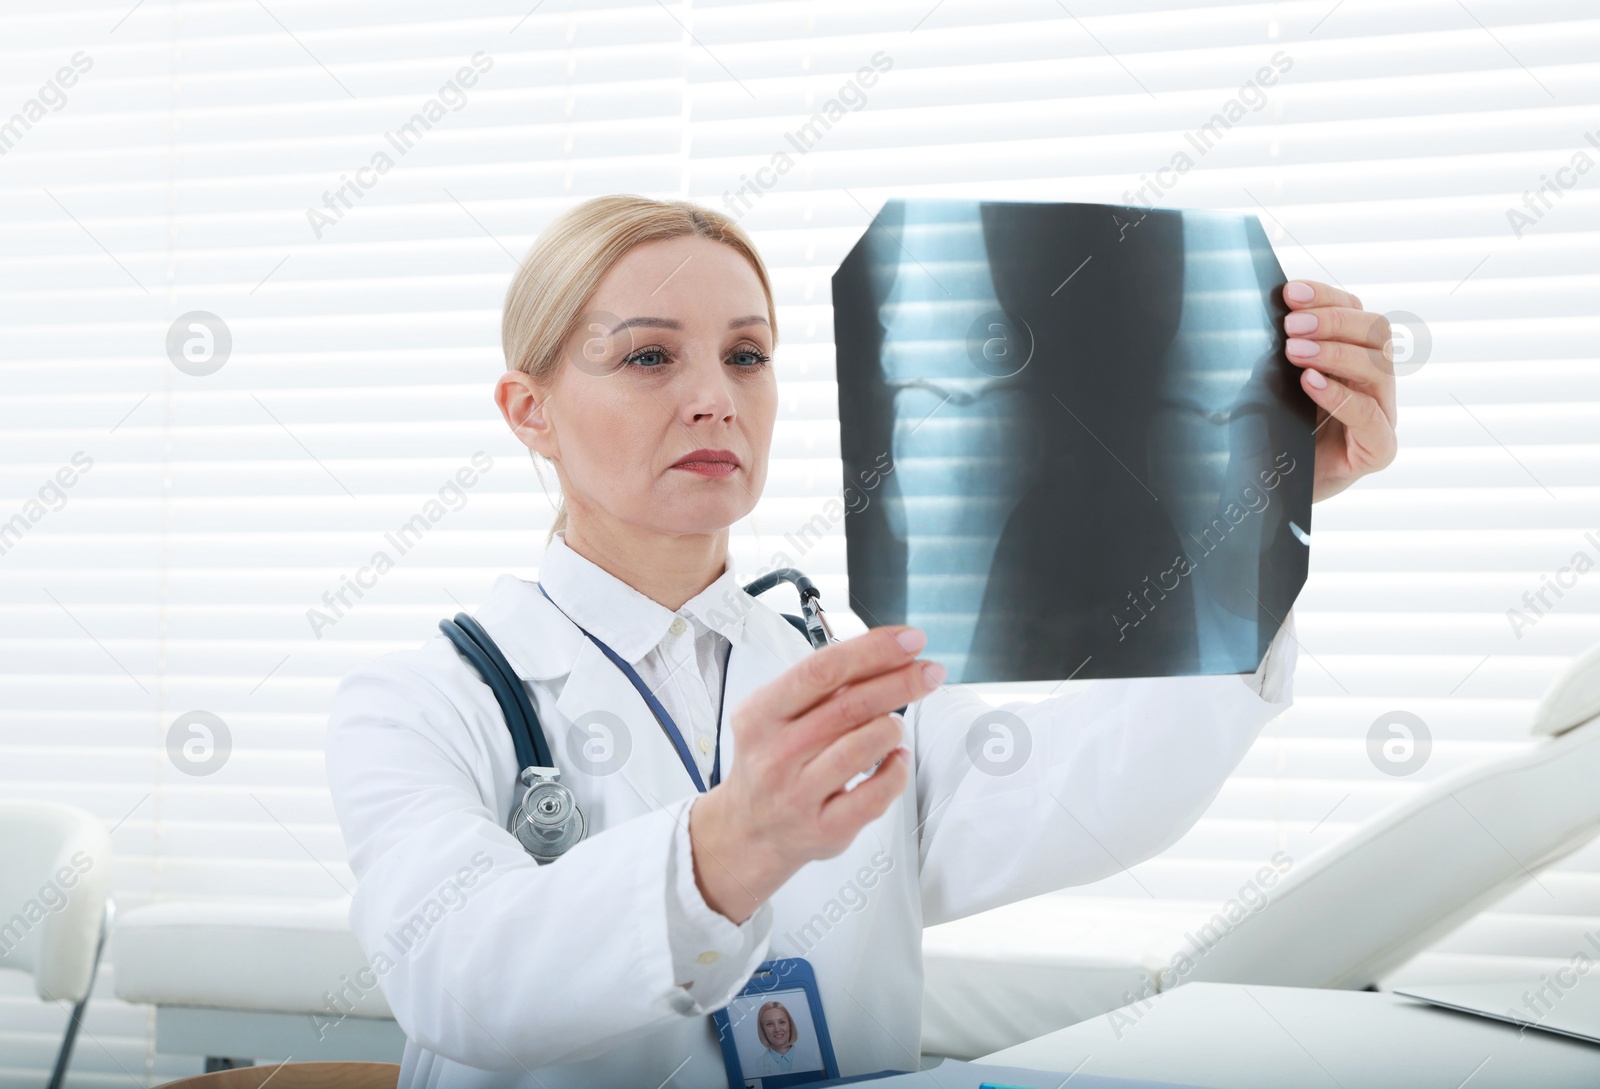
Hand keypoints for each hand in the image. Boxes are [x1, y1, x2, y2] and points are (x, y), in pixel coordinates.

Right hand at [686, 625, 940, 923]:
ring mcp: (798, 794)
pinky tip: (896, 758)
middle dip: (900, 682)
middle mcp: (776, 754)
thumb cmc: (773, 760)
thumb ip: (822, 687)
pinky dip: (897, 770)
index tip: (910, 640)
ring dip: (892, 728)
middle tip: (929, 672)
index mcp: (760, 715)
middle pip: (850, 706)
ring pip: (864, 747)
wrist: (749, 828)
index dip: (873, 651)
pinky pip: (876, 794)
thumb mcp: (776, 714)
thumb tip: (887, 654)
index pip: (823, 670)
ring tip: (895, 724)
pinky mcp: (824, 829)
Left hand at [1281, 280, 1397, 502]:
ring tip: (1294, 352)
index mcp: (1352, 358)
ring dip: (1335, 352)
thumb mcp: (1267, 381)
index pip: (1356, 312)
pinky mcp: (1378, 450)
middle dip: (1333, 321)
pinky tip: (1310, 383)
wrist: (1259, 491)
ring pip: (1378, 368)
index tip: (1289, 292)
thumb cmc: (1265, 432)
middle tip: (1291, 326)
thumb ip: (1280, 348)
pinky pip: (1371, 416)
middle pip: (1376, 333)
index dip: (1327, 297)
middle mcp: (1373, 383)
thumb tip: (1276, 308)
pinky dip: (1341, 395)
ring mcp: (1381, 416)